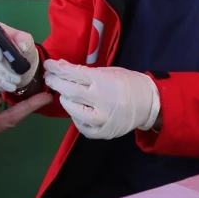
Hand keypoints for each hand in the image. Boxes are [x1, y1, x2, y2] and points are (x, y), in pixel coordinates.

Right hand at [0, 24, 38, 92]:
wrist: (19, 62)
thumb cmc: (21, 48)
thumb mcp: (27, 41)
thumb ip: (25, 40)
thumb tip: (22, 46)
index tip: (0, 58)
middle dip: (1, 70)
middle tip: (16, 79)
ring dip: (0, 79)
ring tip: (14, 85)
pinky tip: (7, 87)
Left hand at [43, 60, 159, 139]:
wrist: (150, 104)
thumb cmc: (128, 83)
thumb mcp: (108, 72)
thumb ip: (85, 71)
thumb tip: (62, 66)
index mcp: (104, 82)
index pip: (74, 74)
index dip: (59, 69)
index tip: (48, 65)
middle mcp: (101, 101)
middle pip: (70, 91)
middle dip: (56, 83)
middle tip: (49, 77)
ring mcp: (101, 119)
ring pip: (73, 110)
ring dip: (65, 100)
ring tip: (62, 94)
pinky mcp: (102, 133)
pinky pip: (81, 126)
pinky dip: (75, 117)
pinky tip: (75, 110)